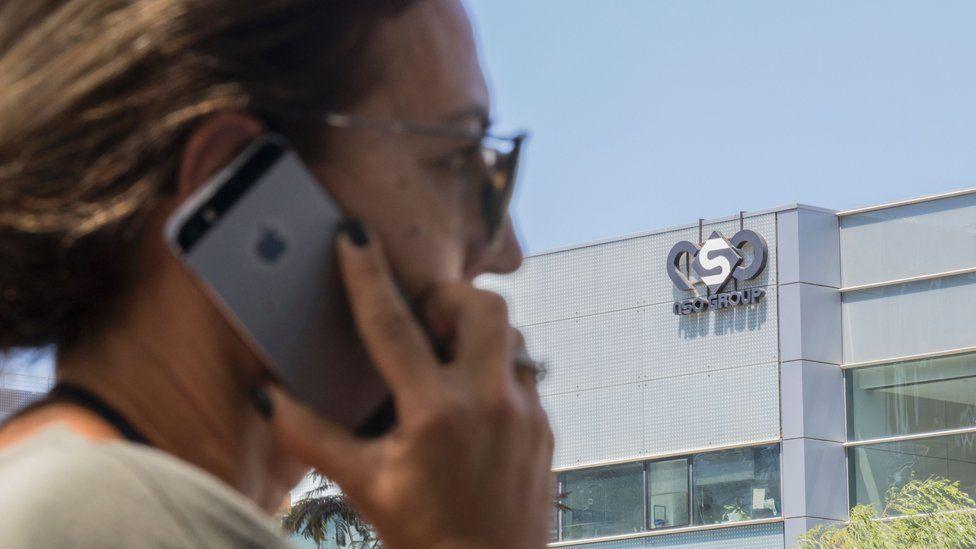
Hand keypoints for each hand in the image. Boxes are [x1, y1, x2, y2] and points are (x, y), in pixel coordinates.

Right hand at [267, 221, 554, 548]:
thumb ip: (313, 436)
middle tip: (422, 318)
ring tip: (445, 359)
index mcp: (435, 413)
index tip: (354, 235)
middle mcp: (489, 402)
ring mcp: (526, 412)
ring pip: (511, 333)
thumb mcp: (365, 485)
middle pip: (481, 306)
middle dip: (448, 296)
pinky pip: (523, 371)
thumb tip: (267, 398)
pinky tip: (471, 400)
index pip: (391, 326)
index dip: (366, 275)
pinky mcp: (545, 426)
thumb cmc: (426, 537)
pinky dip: (495, 368)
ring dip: (477, 333)